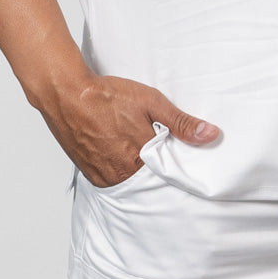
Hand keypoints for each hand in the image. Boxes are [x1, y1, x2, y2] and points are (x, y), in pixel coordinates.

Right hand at [36, 70, 220, 188]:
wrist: (66, 94)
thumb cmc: (107, 95)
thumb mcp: (151, 101)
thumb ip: (181, 122)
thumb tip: (211, 135)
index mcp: (141, 157)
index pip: (170, 176)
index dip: (177, 170)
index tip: (186, 166)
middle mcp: (122, 173)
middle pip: (150, 183)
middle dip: (159, 174)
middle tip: (163, 161)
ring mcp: (104, 176)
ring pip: (131, 184)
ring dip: (140, 175)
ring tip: (142, 158)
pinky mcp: (90, 175)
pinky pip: (113, 183)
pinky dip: (122, 175)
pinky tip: (124, 159)